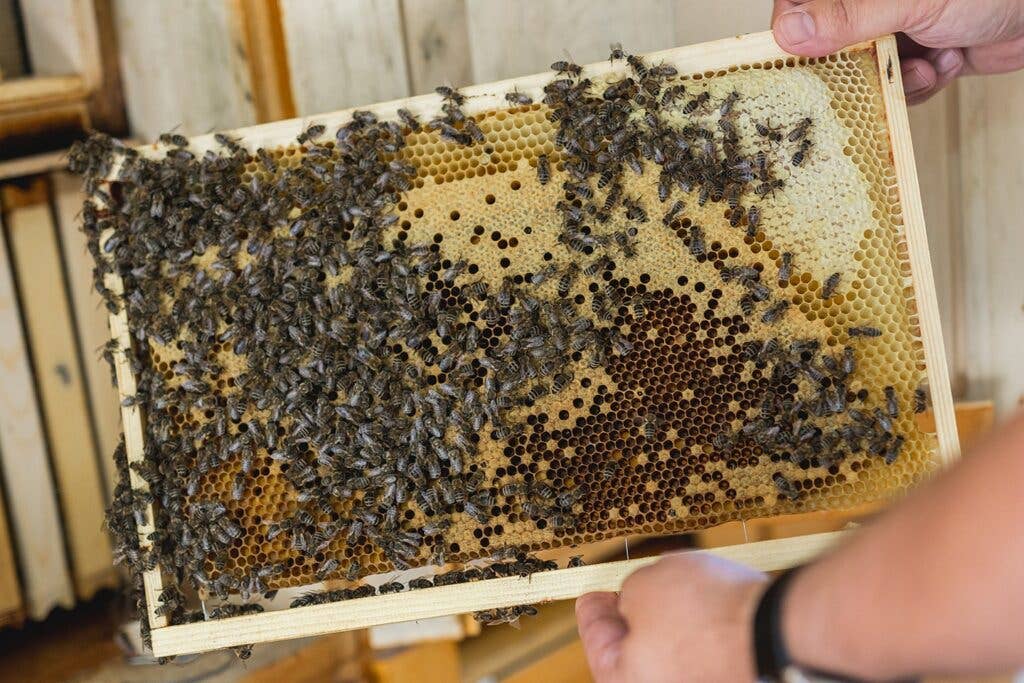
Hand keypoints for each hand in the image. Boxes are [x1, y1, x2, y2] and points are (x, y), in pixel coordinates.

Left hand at [576, 553, 767, 682]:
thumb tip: (639, 600)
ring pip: (675, 649)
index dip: (593, 609)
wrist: (778, 628)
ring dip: (675, 617)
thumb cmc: (707, 613)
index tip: (593, 595)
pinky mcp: (733, 677)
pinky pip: (709, 650)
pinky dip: (706, 626)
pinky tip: (713, 599)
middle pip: (637, 649)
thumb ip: (629, 593)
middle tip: (632, 586)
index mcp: (624, 682)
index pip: (597, 639)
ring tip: (682, 585)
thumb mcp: (644, 584)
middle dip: (635, 614)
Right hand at [772, 0, 1023, 102]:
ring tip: (928, 62)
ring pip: (862, 70)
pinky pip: (894, 83)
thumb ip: (847, 15)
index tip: (805, 55)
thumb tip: (788, 30)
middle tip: (880, 65)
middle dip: (857, 65)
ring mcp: (894, 26)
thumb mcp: (910, 1)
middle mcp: (872, 3)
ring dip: (896, 77)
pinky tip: (946, 62)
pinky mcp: (916, 52)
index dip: (798, 32)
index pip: (800, 3)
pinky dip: (921, 82)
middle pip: (830, 44)